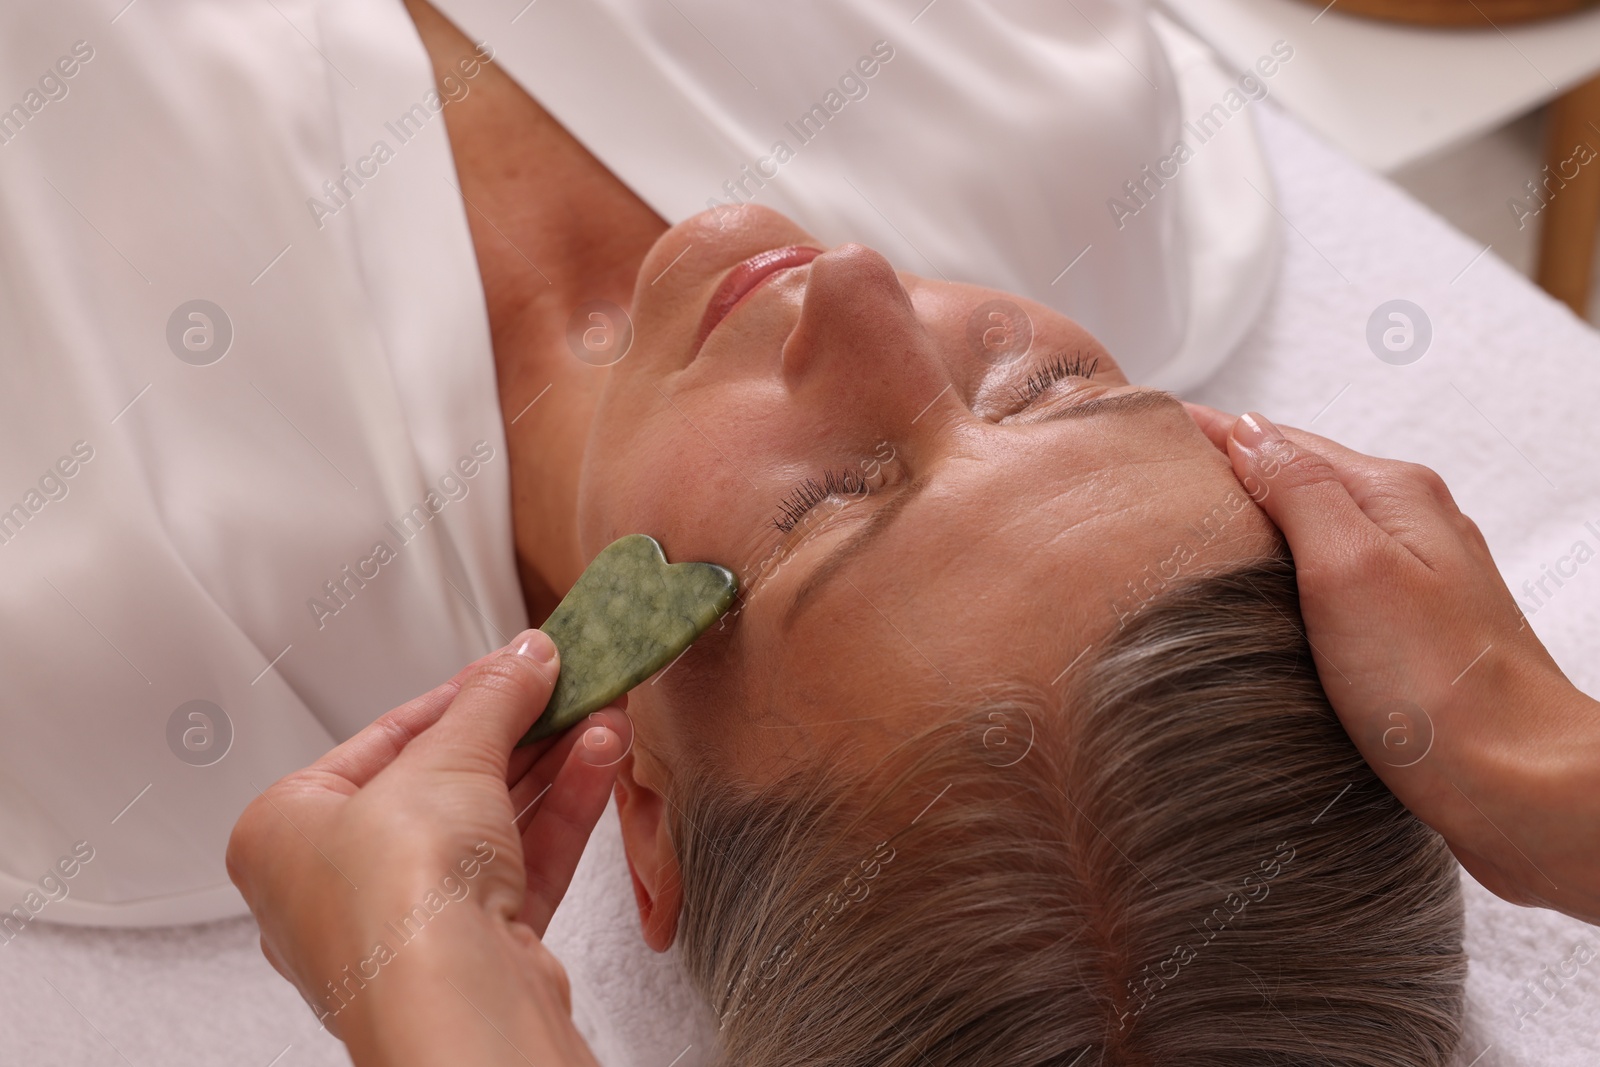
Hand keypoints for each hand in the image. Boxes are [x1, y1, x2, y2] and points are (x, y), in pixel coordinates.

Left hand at [227, 629, 631, 1064]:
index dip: (457, 696)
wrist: (456, 1006)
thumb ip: (492, 700)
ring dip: (550, 766)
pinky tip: (598, 762)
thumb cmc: (399, 898)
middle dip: (516, 732)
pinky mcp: (475, 954)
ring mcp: (409, 926)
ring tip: (597, 716)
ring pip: (490, 827)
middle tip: (560, 687)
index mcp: (285, 833)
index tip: (508, 668)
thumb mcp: (447, 759)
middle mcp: (336, 886)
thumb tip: (524, 659)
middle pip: (443, 783)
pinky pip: (521, 867)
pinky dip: (562, 813)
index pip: (382, 742)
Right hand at [1188, 404, 1599, 925]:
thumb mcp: (1350, 568)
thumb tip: (1249, 431)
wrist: (1521, 785)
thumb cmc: (1442, 686)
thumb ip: (1298, 492)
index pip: (1282, 440)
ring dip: (1256, 525)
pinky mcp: (1407, 633)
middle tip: (1156, 476)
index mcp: (1394, 495)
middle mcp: (1411, 525)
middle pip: (1301, 478)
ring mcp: (1414, 580)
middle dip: (1231, 473)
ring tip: (1191, 531)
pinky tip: (1255, 599)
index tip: (1155, 426)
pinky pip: (1330, 581)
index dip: (1215, 434)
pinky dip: (1284, 574)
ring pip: (1315, 531)